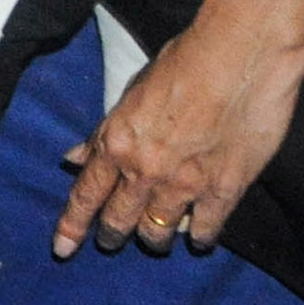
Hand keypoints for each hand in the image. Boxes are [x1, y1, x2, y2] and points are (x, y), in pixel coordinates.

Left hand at [54, 8, 303, 256]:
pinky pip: (205, 229)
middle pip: (119, 220)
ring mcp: (185, 184)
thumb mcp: (132, 93)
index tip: (62, 249)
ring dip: (154, 239)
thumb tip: (74, 157)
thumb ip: (104, 132)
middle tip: (112, 240)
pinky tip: (200, 237)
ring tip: (156, 238)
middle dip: (112, 235)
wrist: (240, 55)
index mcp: (117, 142)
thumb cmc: (185, 62)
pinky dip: (201, 237)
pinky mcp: (225, 190)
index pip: (85, 194)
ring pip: (158, 232)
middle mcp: (144, 170)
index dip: (72, 226)